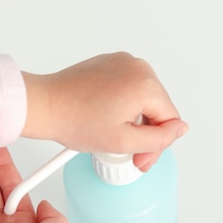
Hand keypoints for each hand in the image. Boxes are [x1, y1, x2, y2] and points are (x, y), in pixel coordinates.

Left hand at [22, 52, 187, 171]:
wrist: (43, 106)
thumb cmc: (73, 120)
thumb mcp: (122, 141)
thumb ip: (158, 139)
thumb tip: (179, 130)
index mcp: (145, 83)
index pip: (170, 120)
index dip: (157, 145)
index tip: (139, 159)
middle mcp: (137, 66)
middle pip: (157, 108)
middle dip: (144, 133)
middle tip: (124, 152)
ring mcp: (122, 62)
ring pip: (142, 100)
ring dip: (132, 120)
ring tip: (109, 133)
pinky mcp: (108, 64)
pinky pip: (126, 89)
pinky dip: (120, 106)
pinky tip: (103, 118)